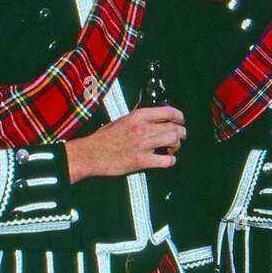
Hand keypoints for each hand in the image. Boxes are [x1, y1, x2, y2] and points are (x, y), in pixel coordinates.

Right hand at [65, 106, 185, 182]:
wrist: (90, 154)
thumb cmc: (103, 139)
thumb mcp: (121, 120)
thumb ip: (139, 118)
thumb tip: (155, 118)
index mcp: (138, 116)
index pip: (168, 112)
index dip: (180, 117)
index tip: (181, 120)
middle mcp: (142, 128)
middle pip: (174, 127)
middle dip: (181, 134)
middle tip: (180, 138)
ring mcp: (143, 144)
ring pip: (173, 140)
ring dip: (176, 146)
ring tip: (172, 149)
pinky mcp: (141, 160)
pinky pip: (166, 160)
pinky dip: (171, 161)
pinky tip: (167, 160)